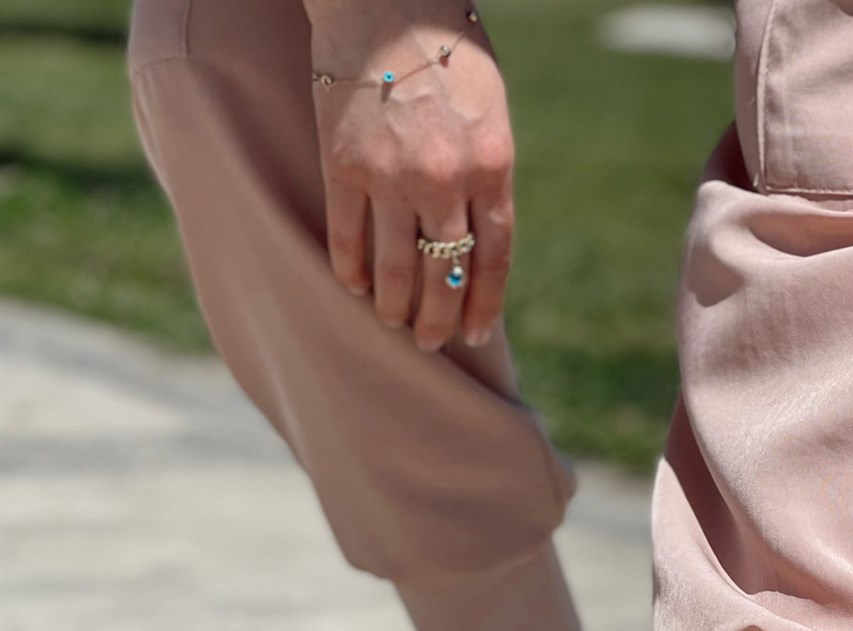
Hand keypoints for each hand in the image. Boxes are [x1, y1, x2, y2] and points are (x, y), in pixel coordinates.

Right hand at [305, 0, 513, 350]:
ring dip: (394, 307)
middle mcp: (446, 179)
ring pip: (396, 269)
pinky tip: (354, 286)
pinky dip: (350, 270)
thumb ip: (488, 173)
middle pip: (446, 276)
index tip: (473, 335)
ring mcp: (393, 175)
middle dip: (437, 320)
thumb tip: (481, 238)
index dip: (482, 305)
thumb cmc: (445, 51)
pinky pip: (348, 238)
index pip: (494, 260)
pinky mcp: (343, 165)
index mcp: (493, 166)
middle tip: (428, 341)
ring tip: (391, 322)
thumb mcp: (489, 112)